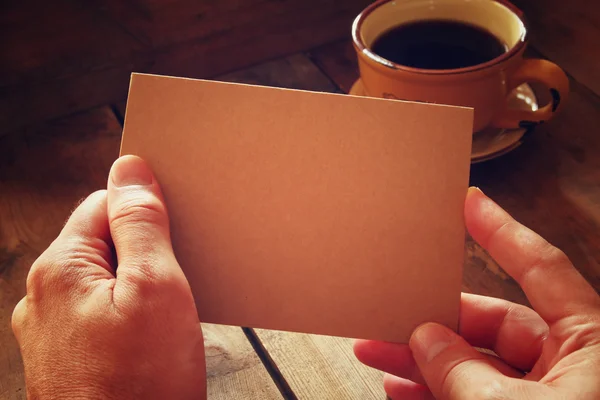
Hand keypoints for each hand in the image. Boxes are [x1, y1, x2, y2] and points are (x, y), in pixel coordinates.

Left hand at [12, 156, 205, 398]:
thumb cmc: (142, 386)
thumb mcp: (156, 288)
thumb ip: (141, 224)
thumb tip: (130, 170)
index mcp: (59, 270)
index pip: (103, 204)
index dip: (143, 212)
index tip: (173, 230)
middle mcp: (45, 298)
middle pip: (104, 243)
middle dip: (145, 253)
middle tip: (175, 282)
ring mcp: (55, 332)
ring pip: (107, 281)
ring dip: (141, 288)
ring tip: (167, 315)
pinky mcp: (71, 359)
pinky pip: (104, 315)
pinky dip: (132, 317)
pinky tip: (153, 339)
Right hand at [354, 187, 599, 399]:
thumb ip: (464, 371)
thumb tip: (425, 340)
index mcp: (591, 342)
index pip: (541, 268)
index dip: (502, 232)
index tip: (469, 202)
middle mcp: (570, 362)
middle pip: (491, 323)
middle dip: (433, 323)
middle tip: (390, 316)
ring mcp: (546, 394)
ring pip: (473, 363)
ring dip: (422, 361)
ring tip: (374, 353)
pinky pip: (473, 396)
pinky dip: (435, 391)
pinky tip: (400, 387)